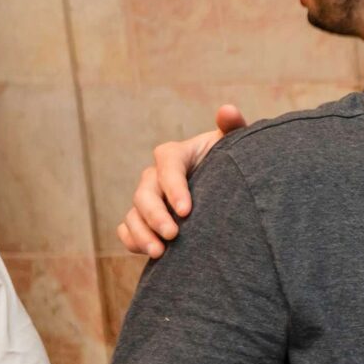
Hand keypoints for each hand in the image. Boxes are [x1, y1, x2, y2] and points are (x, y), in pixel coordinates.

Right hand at [115, 105, 244, 257]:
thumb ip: (233, 128)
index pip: (167, 164)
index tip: (186, 210)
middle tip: (173, 234)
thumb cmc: (233, 163)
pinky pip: (127, 228)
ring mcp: (148, 198)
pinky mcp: (144, 219)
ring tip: (159, 253)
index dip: (174, 186)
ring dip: (142, 232)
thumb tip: (227, 110)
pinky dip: (131, 239)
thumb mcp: (236, 145)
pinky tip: (146, 253)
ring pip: (133, 213)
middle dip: (155, 214)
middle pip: (145, 192)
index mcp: (176, 154)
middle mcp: (156, 176)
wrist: (228, 188)